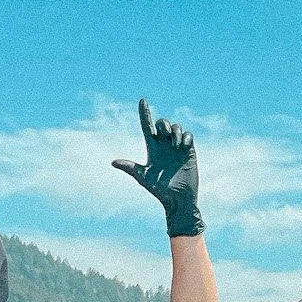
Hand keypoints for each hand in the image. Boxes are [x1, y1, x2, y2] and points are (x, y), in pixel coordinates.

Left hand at [112, 98, 203, 237]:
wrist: (178, 200)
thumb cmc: (160, 191)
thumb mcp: (143, 178)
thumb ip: (130, 168)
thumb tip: (113, 162)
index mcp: (152, 149)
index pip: (147, 126)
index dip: (144, 113)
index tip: (142, 100)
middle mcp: (164, 146)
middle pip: (162, 124)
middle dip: (163, 124)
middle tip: (164, 134)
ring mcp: (177, 148)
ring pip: (176, 128)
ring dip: (175, 132)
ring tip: (176, 145)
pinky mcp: (189, 151)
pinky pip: (188, 136)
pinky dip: (186, 137)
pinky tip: (183, 146)